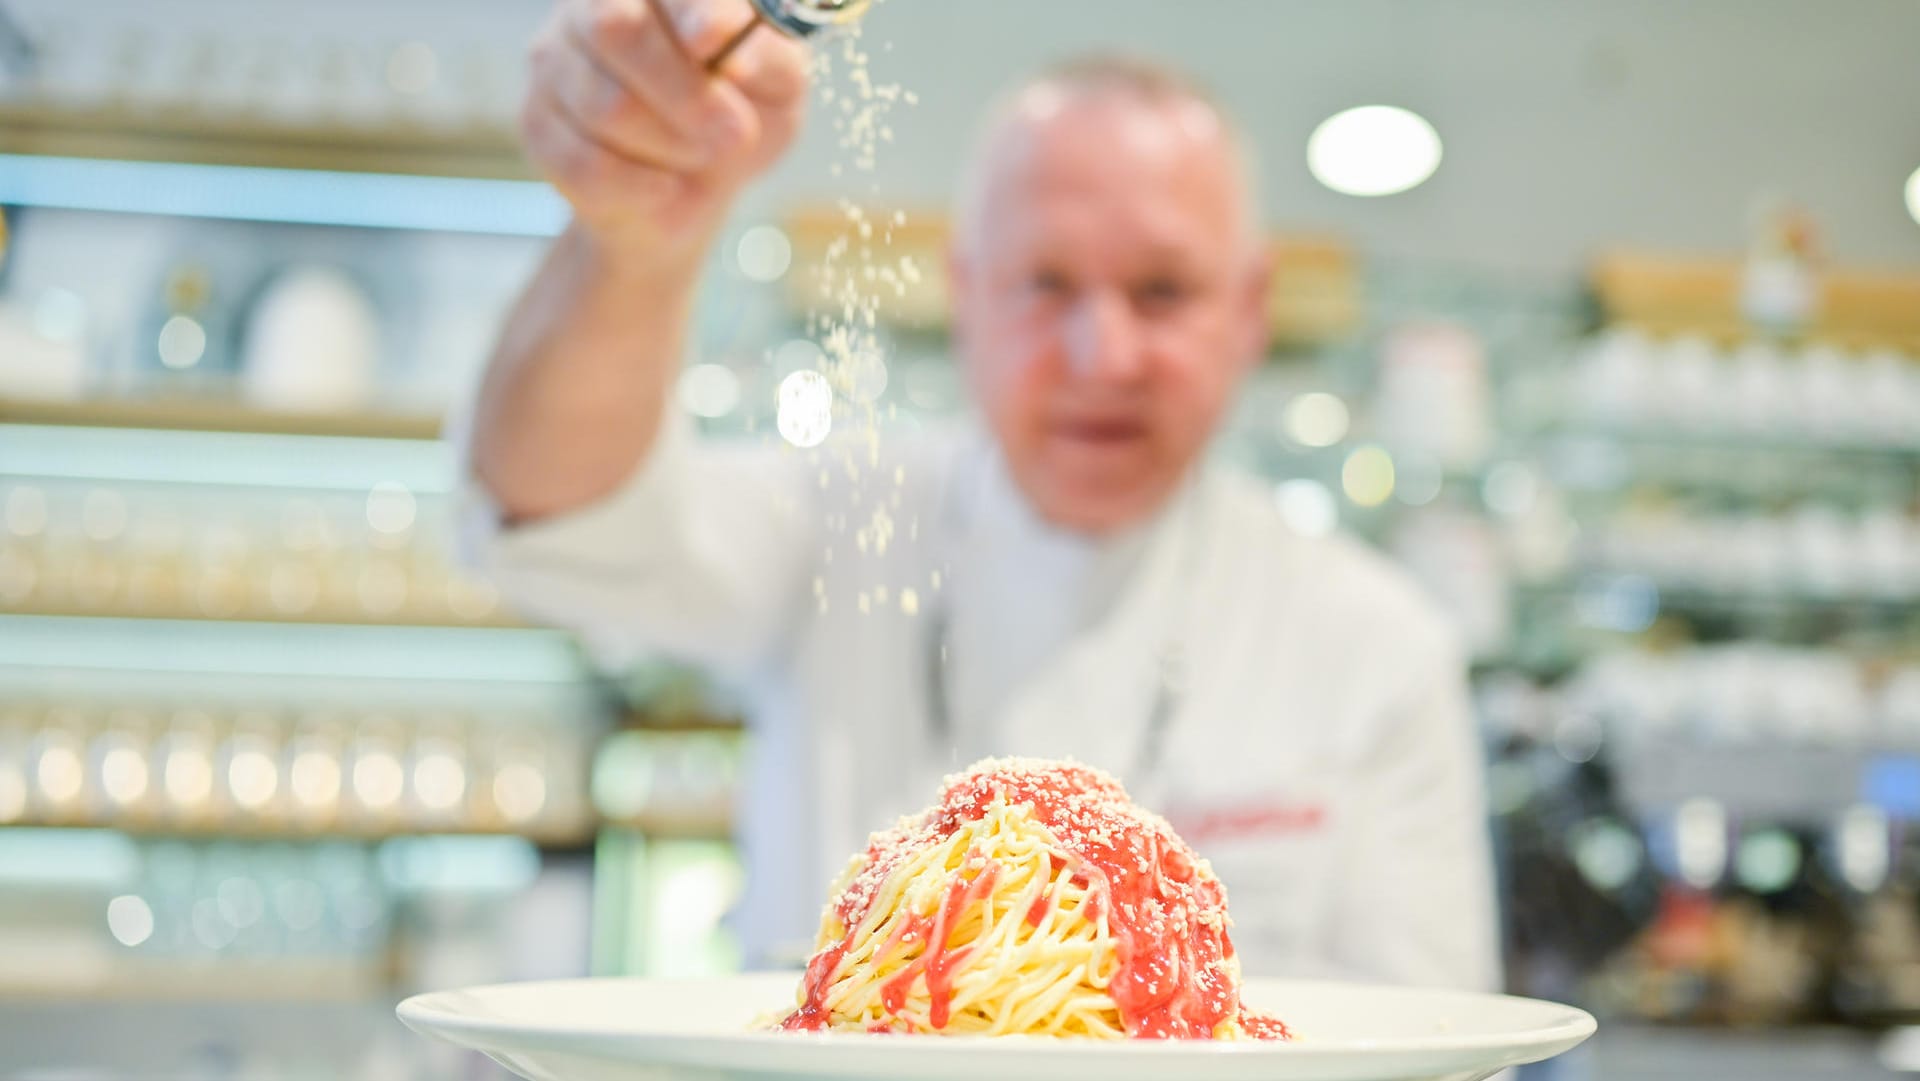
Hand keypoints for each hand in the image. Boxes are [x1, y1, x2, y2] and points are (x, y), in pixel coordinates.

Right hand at [523, 0, 809, 261]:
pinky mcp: (538, 123)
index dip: (689, 7)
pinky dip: (638, 186)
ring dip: (670, 145)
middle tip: (734, 134)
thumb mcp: (777, 91)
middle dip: (684, 92)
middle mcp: (594, 5)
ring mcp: (555, 61)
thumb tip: (733, 55)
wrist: (688, 193)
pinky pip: (583, 162)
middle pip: (615, 28)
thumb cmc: (737, 119)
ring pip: (604, 105)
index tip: (709, 41)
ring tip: (699, 155)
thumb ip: (768, 60)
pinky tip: (663, 185)